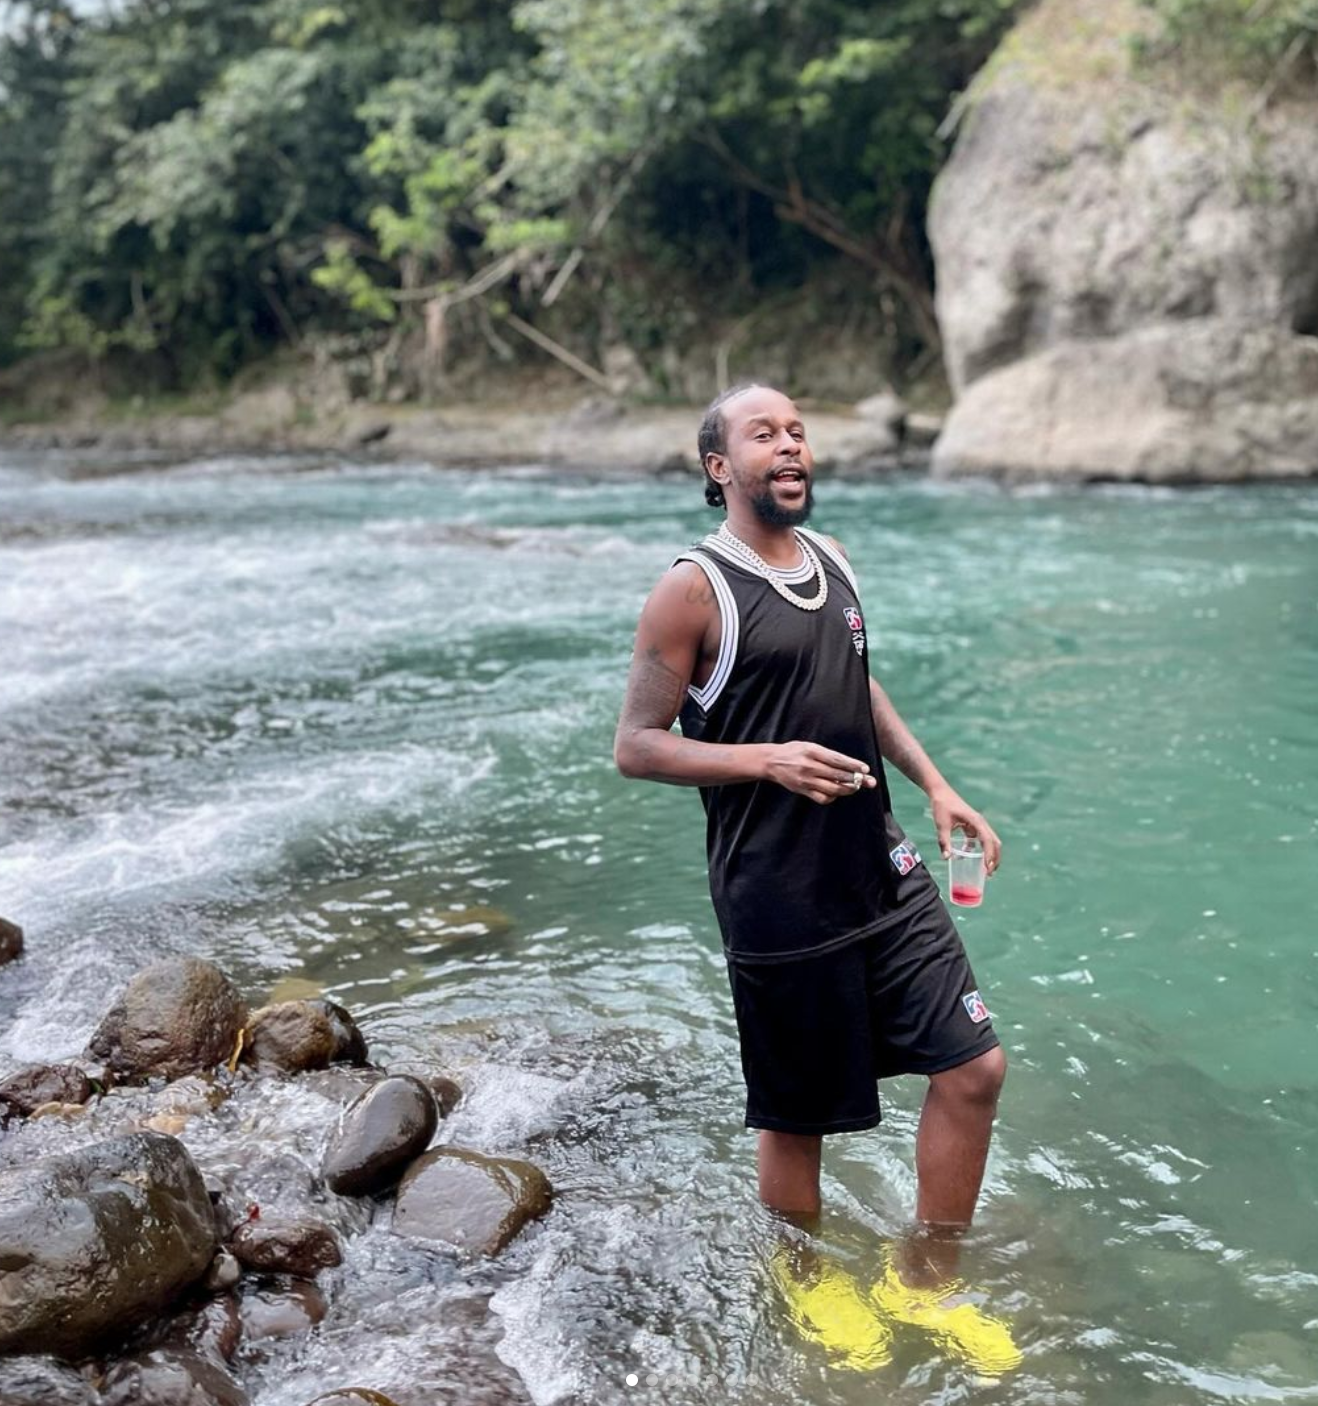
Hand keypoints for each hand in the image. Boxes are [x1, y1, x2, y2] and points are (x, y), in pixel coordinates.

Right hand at [764, 742, 878, 805]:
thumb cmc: (794, 751)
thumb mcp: (809, 745)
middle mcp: (809, 766)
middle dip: (856, 779)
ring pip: (833, 788)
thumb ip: (827, 754)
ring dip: (847, 789)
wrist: (772, 762)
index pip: (837, 759)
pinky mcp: (803, 790)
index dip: (853, 765)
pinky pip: (822, 798)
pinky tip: (837, 792)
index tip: (866, 769)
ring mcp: (806, 780)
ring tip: (855, 787)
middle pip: (838, 775)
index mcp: (812, 751)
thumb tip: (848, 764)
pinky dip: (833, 797)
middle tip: (869, 782)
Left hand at [929, 785, 1001, 874]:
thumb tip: (946, 858)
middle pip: (994, 842)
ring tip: (986, 870)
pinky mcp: (972, 825)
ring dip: (990, 855)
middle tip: (989, 874)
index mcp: (976, 821)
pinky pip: (980, 839)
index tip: (987, 868)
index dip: (989, 855)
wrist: (940, 792)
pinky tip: (969, 857)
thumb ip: (944, 841)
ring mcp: (978, 824)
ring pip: (990, 841)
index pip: (987, 841)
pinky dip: (979, 849)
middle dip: (994, 858)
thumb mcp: (942, 825)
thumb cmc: (942, 806)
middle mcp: (980, 823)